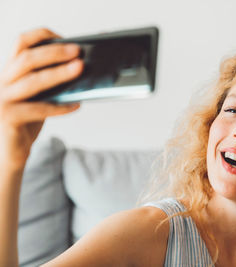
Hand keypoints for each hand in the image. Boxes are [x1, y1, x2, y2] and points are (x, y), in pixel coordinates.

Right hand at [0, 28, 82, 168]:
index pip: (20, 44)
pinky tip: (76, 105)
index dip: (42, 36)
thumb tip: (79, 69)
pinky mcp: (8, 118)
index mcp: (10, 73)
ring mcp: (2, 100)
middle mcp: (2, 83)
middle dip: (55, 52)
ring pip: (32, 81)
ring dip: (59, 73)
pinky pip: (38, 109)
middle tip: (78, 52)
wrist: (8, 153)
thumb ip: (49, 84)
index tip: (65, 39)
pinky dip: (60, 107)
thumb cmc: (26, 123)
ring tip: (80, 69)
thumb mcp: (37, 97)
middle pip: (27, 58)